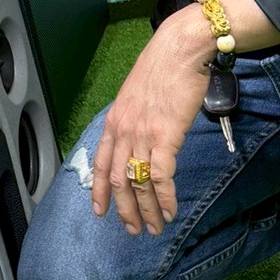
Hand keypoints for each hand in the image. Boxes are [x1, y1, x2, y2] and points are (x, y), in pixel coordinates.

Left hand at [92, 7, 214, 235]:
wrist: (180, 49)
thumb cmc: (163, 67)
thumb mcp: (136, 94)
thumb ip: (134, 118)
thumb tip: (141, 136)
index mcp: (114, 122)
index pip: (99, 164)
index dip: (99, 191)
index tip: (100, 211)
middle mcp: (123, 131)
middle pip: (118, 180)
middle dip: (125, 209)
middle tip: (133, 230)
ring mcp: (142, 135)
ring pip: (139, 183)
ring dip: (147, 210)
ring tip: (155, 227)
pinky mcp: (165, 137)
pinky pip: (161, 177)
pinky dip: (166, 198)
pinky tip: (171, 210)